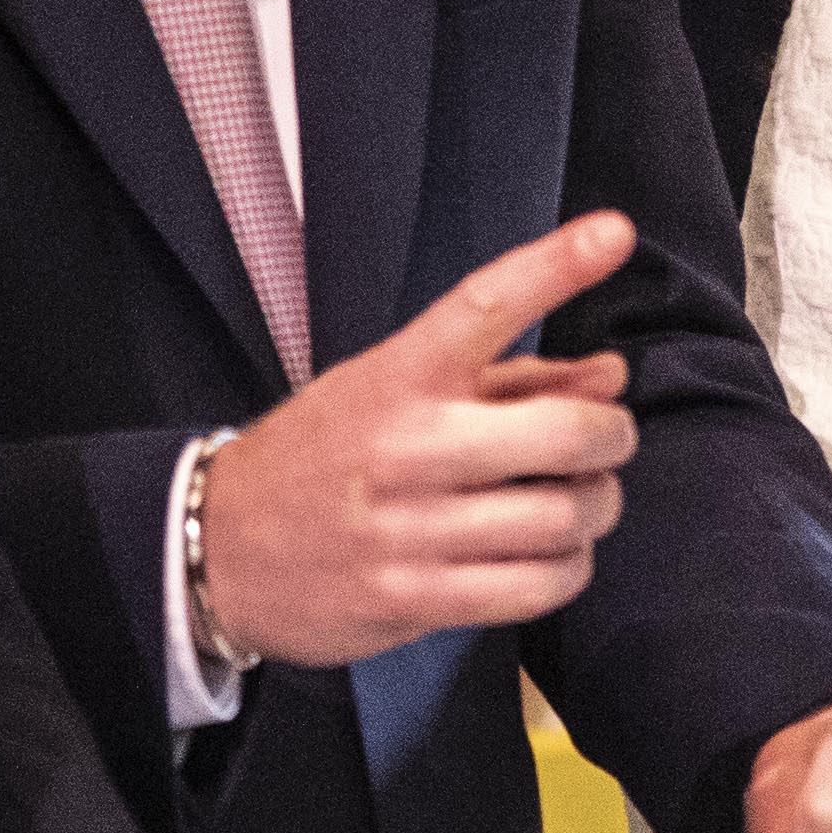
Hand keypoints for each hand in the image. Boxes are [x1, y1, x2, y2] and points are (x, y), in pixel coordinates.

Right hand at [194, 215, 643, 670]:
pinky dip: (568, 567)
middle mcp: (405, 447)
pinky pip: (538, 586)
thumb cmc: (324, 456)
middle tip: (606, 439)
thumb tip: (609, 376)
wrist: (219, 547)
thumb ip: (508, 379)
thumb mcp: (393, 392)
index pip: (484, 306)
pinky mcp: (414, 599)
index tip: (612, 233)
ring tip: (577, 500)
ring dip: (595, 507)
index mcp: (397, 376)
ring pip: (564, 517)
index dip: (556, 266)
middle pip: (564, 434)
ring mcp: (408, 529)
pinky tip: (552, 553)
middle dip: (612, 437)